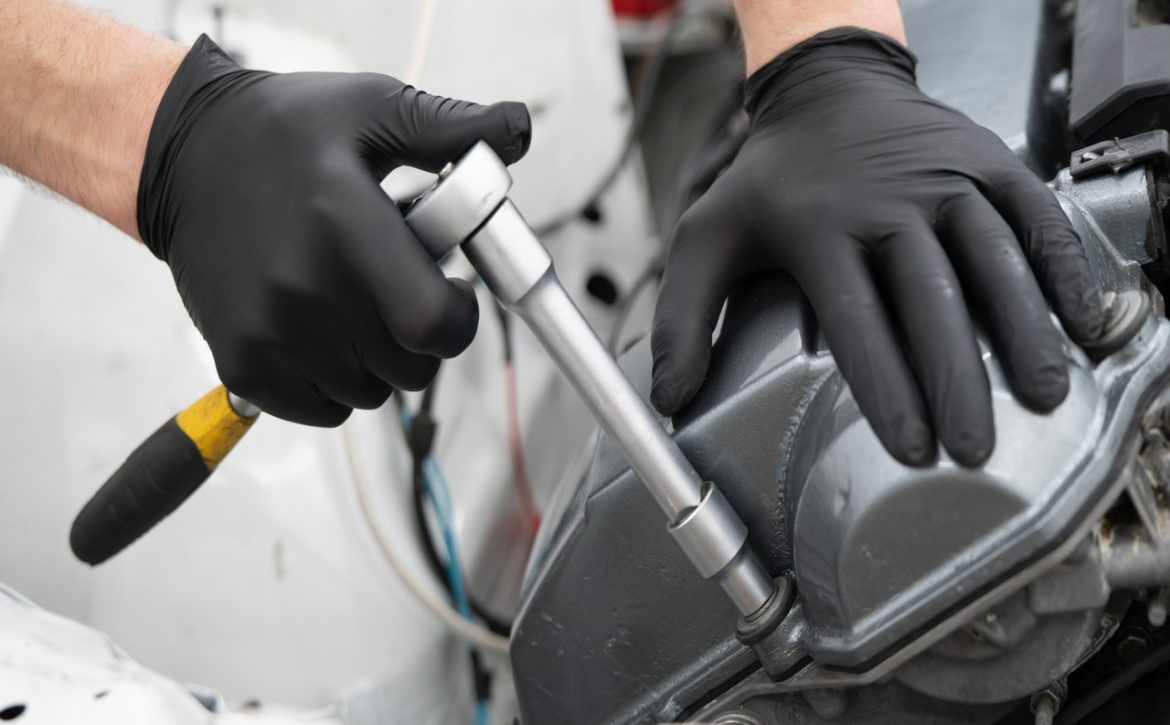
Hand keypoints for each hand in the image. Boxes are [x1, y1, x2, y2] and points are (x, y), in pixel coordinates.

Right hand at [139, 36, 530, 425]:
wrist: (180, 155)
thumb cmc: (281, 132)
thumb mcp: (369, 107)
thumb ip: (449, 128)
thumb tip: (516, 130)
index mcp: (342, 223)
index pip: (432, 325)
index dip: (459, 320)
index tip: (453, 293)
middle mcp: (302, 287)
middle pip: (409, 369)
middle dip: (424, 338)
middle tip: (402, 291)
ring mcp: (267, 332)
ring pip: (370, 393)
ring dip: (381, 361)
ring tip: (359, 304)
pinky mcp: (240, 363)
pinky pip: (324, 410)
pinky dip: (338, 384)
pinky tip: (328, 332)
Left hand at [650, 29, 1102, 466]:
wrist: (827, 90)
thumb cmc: (770, 178)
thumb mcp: (706, 237)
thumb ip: (683, 319)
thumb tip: (667, 401)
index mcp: (819, 228)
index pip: (857, 321)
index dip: (886, 387)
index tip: (911, 446)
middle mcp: (887, 203)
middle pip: (930, 302)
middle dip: (956, 380)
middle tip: (973, 448)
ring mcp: (945, 179)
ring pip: (992, 261)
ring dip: (1021, 331)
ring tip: (1039, 396)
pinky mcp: (988, 161)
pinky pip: (1035, 217)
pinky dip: (1061, 267)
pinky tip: (1078, 319)